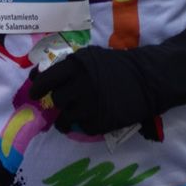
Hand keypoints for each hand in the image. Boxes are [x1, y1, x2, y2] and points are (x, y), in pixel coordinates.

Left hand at [28, 46, 153, 135]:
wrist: (149, 79)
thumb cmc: (120, 65)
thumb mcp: (92, 57)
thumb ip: (70, 67)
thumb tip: (42, 76)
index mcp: (76, 66)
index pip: (46, 80)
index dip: (38, 88)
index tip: (35, 93)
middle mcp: (79, 85)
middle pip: (56, 100)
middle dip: (60, 101)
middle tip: (69, 100)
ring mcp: (89, 105)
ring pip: (64, 118)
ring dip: (66, 118)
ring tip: (73, 116)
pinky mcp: (99, 122)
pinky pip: (82, 127)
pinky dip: (85, 124)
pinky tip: (94, 117)